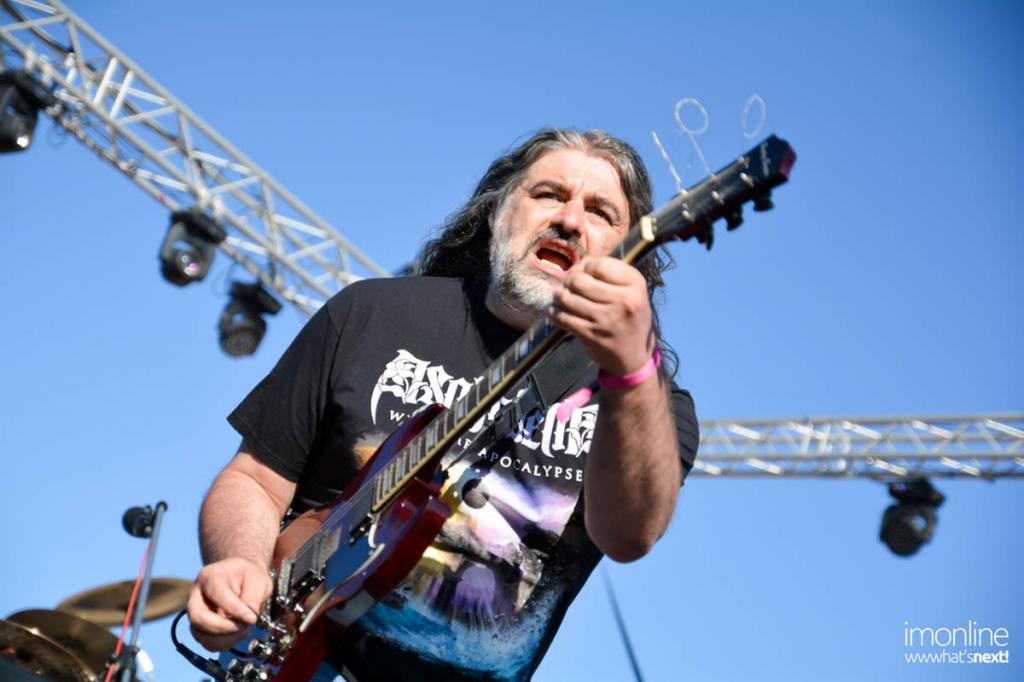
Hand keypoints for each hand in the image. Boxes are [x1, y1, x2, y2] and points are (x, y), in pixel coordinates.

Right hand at [188, 557, 272, 651]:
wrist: (243, 577)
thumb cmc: (249, 575)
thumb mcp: (258, 580)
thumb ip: (253, 598)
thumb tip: (248, 620)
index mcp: (211, 576)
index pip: (217, 594)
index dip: (234, 609)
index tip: (251, 618)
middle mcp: (197, 594)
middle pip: (198, 617)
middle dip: (223, 628)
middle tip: (244, 627)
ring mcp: (196, 612)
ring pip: (200, 634)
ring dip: (225, 639)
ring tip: (244, 629)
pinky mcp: (200, 626)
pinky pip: (206, 642)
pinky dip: (224, 643)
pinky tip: (238, 634)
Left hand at [549, 257, 654, 376]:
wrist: (634, 357)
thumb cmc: (629, 318)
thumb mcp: (632, 292)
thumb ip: (610, 276)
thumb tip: (575, 266)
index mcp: (635, 284)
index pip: (598, 264)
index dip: (584, 265)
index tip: (581, 272)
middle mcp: (623, 300)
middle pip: (579, 280)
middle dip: (569, 280)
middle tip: (569, 286)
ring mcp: (607, 319)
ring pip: (567, 298)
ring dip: (559, 296)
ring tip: (560, 297)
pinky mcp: (592, 335)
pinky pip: (562, 317)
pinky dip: (553, 312)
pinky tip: (554, 311)